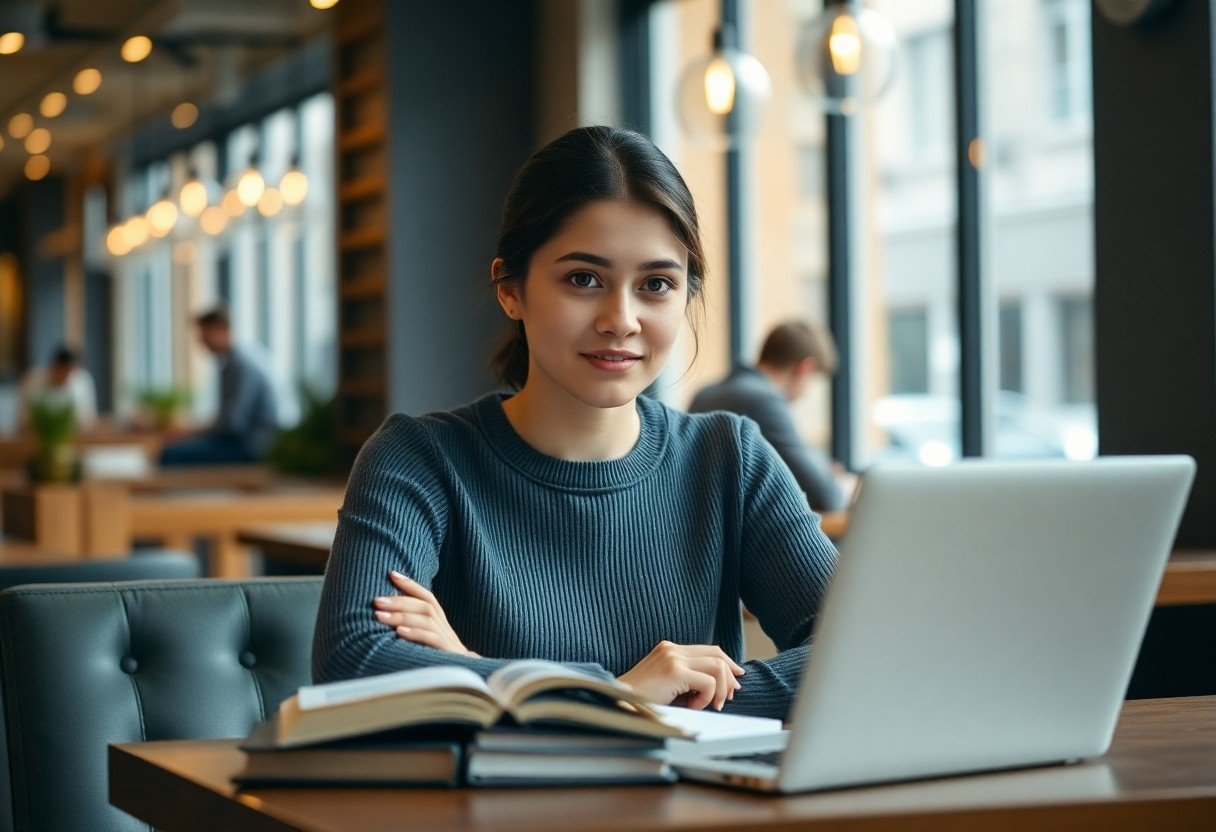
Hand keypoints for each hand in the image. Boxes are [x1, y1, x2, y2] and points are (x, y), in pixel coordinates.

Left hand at [373, 571, 478, 655]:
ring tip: (379, 616)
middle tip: (376, 600)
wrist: (467, 681)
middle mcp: (445, 628)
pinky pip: (433, 639)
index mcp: (441, 623)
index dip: (411, 584)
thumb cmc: (439, 663)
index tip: (392, 574)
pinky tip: (399, 632)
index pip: (427, 597)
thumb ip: (414, 630)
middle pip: (425, 606)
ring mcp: (448, 640)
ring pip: (427, 619)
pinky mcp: (449, 654)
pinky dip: (415, 633)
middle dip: (399, 600)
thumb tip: (386, 619)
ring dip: (401, 615)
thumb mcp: (427, 644)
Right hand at [617, 641, 744, 710]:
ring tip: (709, 706)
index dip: (727, 665)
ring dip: (720, 690)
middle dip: (730, 677)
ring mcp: (673, 657)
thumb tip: (722, 688)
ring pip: (717, 666)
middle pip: (717, 654)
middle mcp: (672, 648)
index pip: (709, 650)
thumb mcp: (668, 686)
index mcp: (669, 649)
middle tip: (730, 697)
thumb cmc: (642, 702)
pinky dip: (706, 698)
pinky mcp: (674, 671)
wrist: (618, 707)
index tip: (734, 683)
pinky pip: (708, 682)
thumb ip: (689, 680)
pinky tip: (692, 707)